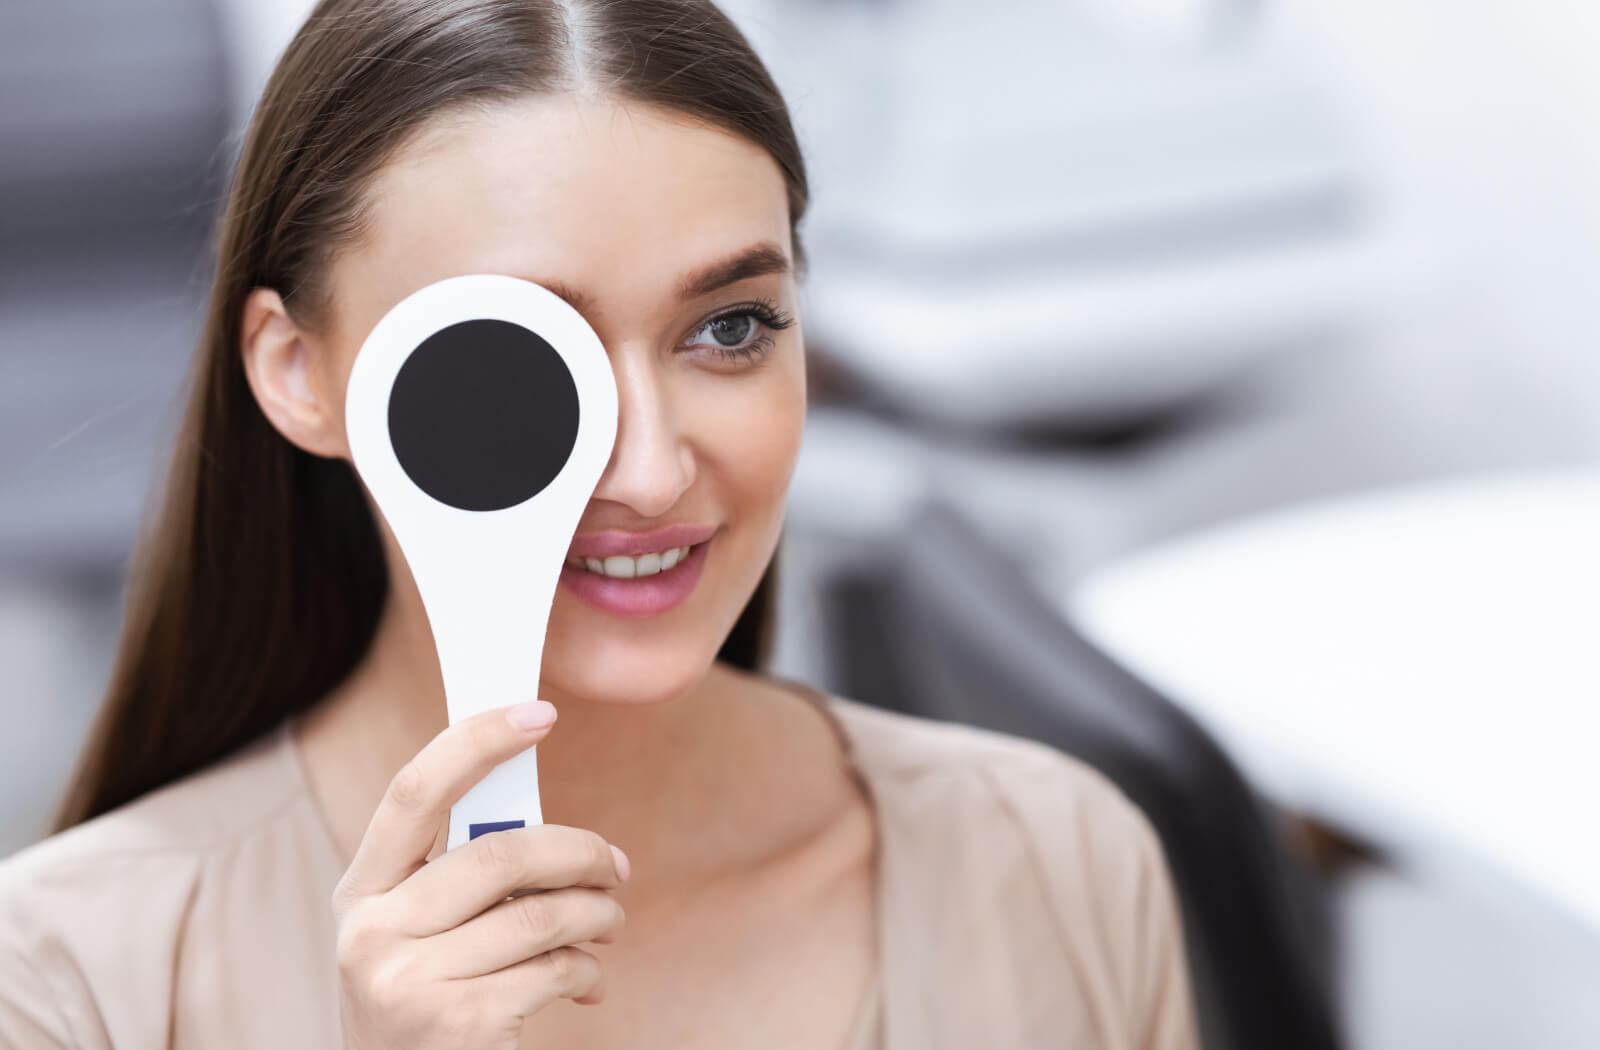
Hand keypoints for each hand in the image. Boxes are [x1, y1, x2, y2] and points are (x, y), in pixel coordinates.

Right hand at [331, 701, 629, 1048]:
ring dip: (595, 914)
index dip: (477, 742)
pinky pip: (552, 968)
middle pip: (499, 855)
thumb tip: (560, 839)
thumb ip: (463, 881)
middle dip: (578, 852)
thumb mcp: (419, 936)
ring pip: (539, 915)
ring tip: (609, 922)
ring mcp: (409, 983)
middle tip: (614, 866)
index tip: (540, 713)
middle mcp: (371, 934)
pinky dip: (584, 968)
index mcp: (361, 894)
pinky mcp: (458, 1024)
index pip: (414, 792)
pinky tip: (585, 980)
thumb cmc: (427, 1002)